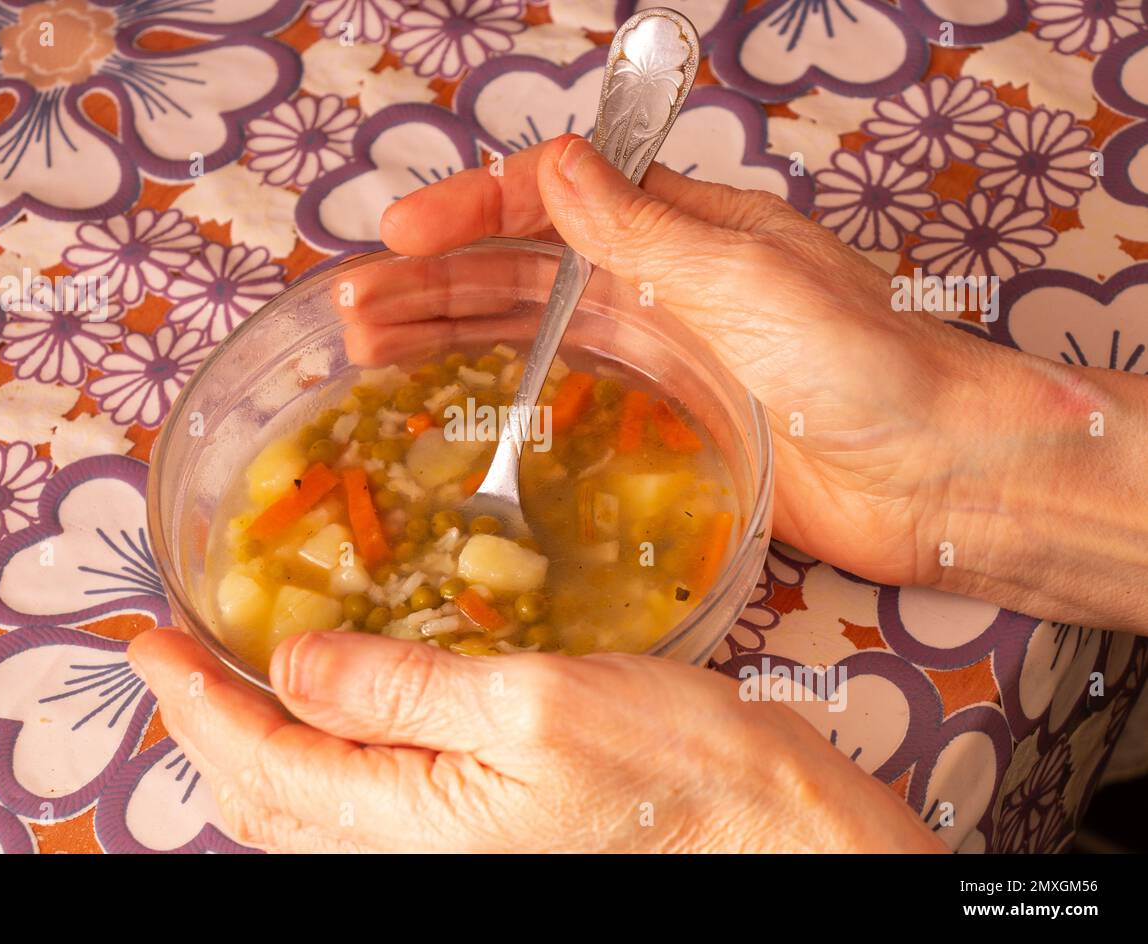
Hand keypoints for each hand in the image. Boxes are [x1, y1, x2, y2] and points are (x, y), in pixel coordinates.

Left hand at [128, 628, 944, 852]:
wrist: (773, 835)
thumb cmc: (679, 769)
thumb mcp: (536, 703)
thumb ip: (403, 687)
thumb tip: (293, 662)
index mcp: (412, 824)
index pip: (258, 763)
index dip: (191, 700)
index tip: (148, 639)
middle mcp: (411, 855)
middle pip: (263, 800)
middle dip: (203, 726)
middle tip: (171, 653)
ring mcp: (443, 854)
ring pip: (305, 814)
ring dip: (251, 746)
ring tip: (227, 679)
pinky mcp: (477, 839)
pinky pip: (358, 812)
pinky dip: (315, 762)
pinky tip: (330, 717)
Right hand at [380, 135, 1147, 629]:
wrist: (934, 474)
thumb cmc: (864, 365)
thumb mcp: (746, 279)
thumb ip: (644, 227)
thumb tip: (556, 161)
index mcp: (682, 227)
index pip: (554, 199)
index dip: (470, 210)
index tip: (398, 235)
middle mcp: (659, 283)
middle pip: (522, 269)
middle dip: (433, 282)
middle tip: (352, 310)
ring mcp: (656, 356)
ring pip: (529, 332)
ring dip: (448, 335)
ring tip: (366, 350)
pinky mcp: (660, 425)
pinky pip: (561, 398)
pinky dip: (499, 395)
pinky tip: (449, 407)